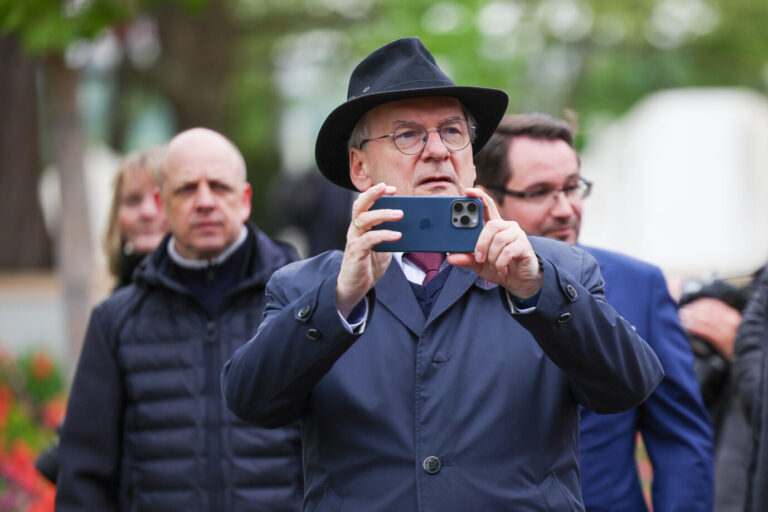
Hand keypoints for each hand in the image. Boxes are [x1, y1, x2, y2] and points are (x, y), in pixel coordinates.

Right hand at [336, 183, 401, 316]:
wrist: (356, 288)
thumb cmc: (369, 266)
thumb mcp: (384, 248)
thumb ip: (392, 236)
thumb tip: (412, 227)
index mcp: (361, 226)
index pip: (366, 204)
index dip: (377, 194)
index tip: (392, 189)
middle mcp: (355, 230)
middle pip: (360, 205)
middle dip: (373, 194)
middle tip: (387, 188)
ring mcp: (354, 240)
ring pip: (364, 218)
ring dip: (383, 213)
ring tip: (399, 213)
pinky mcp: (355, 252)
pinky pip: (370, 239)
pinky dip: (384, 234)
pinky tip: (397, 235)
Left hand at [447, 187, 542, 298]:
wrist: (517, 281)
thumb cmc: (498, 267)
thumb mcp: (478, 264)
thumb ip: (466, 259)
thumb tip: (451, 257)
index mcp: (494, 227)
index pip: (487, 206)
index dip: (479, 196)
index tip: (467, 191)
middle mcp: (506, 227)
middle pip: (492, 224)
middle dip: (481, 242)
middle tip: (478, 257)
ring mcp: (517, 235)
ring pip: (499, 239)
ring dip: (491, 255)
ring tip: (492, 264)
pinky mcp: (524, 246)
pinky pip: (508, 251)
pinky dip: (501, 263)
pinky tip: (501, 269)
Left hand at [679, 297, 741, 360]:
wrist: (748, 355)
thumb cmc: (736, 341)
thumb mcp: (733, 327)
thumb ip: (722, 319)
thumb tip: (704, 312)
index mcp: (733, 316)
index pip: (715, 305)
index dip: (701, 303)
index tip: (691, 304)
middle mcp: (730, 322)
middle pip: (709, 311)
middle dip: (694, 309)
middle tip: (684, 309)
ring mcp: (727, 331)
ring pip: (706, 320)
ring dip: (692, 317)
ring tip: (683, 316)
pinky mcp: (722, 341)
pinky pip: (706, 332)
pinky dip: (696, 327)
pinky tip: (688, 326)